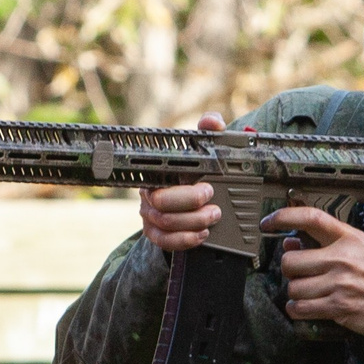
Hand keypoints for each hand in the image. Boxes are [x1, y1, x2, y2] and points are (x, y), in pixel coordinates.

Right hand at [138, 112, 227, 251]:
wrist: (191, 195)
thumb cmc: (196, 170)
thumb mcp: (203, 148)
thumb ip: (209, 132)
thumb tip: (213, 122)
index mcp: (158, 170)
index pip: (160, 177)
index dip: (184, 188)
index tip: (208, 187)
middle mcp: (149, 191)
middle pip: (161, 203)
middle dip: (191, 206)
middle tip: (214, 206)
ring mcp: (149, 213)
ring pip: (165, 223)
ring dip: (193, 223)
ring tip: (213, 218)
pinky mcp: (154, 232)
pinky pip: (164, 241)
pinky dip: (184, 240)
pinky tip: (201, 234)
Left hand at [267, 205, 363, 359]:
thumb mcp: (363, 250)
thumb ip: (328, 244)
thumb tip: (291, 243)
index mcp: (350, 238)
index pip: (311, 217)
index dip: (284, 217)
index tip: (268, 223)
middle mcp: (343, 258)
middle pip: (291, 260)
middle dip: (290, 270)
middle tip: (301, 274)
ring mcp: (340, 283)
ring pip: (293, 287)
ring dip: (295, 292)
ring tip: (309, 292)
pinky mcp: (338, 307)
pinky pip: (300, 308)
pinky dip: (297, 309)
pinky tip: (307, 306)